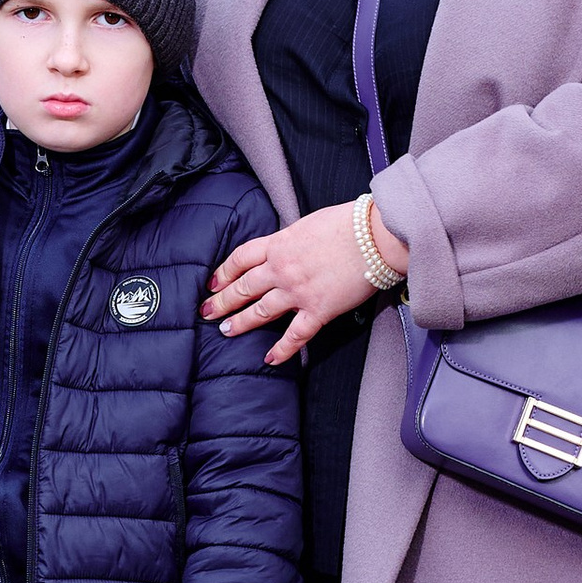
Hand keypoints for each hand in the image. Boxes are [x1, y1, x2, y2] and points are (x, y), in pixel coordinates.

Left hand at [201, 198, 408, 363]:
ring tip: (226, 331)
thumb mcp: (308, 223)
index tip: (213, 282)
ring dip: (240, 323)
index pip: (241, 258)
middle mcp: (282, 269)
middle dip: (222, 301)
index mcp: (279, 244)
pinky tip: (270, 359)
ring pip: (260, 311)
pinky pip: (295, 335)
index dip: (224, 271)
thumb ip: (291, 239)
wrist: (374, 236)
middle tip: (207, 312)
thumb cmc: (348, 223)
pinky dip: (281, 349)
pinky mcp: (318, 310)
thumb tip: (284, 246)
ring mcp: (298, 291)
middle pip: (243, 287)